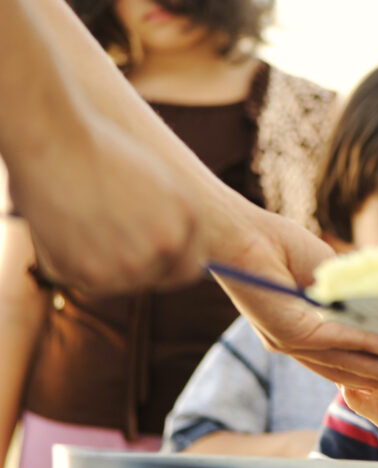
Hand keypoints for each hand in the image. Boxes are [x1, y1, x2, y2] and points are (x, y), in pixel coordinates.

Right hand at [9, 113, 203, 292]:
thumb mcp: (158, 183)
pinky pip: (90, 282)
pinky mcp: (92, 276)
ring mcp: (131, 266)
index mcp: (188, 220)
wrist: (53, 141)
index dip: (170, 263)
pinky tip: (66, 231)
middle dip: (140, 265)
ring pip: (123, 283)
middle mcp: (166, 247)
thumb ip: (172, 222)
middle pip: (158, 278)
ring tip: (86, 225)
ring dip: (108, 266)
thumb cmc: (102, 152)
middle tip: (111, 238)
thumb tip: (177, 257)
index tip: (150, 256)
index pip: (190, 268)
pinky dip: (77, 265)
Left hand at [210, 198, 377, 389]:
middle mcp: (291, 343)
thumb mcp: (323, 275)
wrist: (244, 236)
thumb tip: (375, 307)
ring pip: (342, 360)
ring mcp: (289, 341)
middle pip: (342, 368)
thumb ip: (346, 296)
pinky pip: (335, 339)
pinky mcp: (289, 331)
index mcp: (296, 331)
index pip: (337, 357)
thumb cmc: (278, 247)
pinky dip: (365, 344)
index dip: (369, 366)